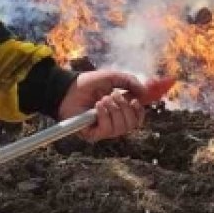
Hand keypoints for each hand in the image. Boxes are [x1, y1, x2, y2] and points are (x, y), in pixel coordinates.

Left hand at [57, 71, 172, 141]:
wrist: (68, 88)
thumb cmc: (88, 83)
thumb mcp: (112, 77)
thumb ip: (129, 81)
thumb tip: (145, 91)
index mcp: (120, 111)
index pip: (137, 119)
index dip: (139, 111)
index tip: (135, 100)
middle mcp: (114, 123)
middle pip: (131, 125)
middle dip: (124, 107)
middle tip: (113, 95)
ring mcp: (103, 130)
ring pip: (120, 128)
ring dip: (113, 110)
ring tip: (102, 99)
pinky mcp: (92, 135)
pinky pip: (106, 130)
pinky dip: (104, 116)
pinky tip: (96, 107)